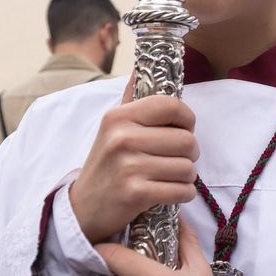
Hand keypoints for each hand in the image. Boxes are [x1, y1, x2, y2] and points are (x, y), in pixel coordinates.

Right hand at [70, 76, 199, 245]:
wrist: (84, 208)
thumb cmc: (107, 164)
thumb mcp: (112, 129)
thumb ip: (131, 101)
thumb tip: (140, 68)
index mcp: (118, 117)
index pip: (171, 105)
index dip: (187, 118)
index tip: (183, 128)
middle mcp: (122, 138)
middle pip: (186, 140)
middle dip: (190, 153)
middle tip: (178, 159)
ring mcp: (128, 167)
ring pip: (187, 168)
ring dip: (187, 176)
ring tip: (171, 177)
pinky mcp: (135, 193)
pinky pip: (182, 190)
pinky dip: (183, 194)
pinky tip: (170, 192)